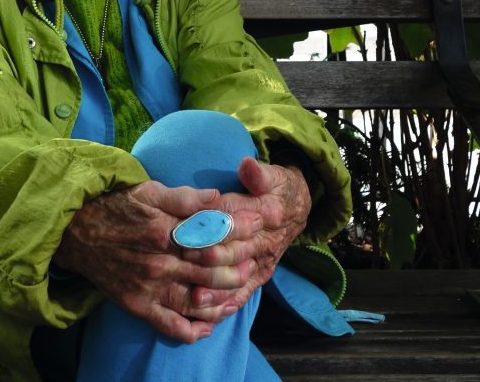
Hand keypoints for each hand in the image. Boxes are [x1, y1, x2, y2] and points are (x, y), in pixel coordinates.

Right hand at [53, 180, 262, 342]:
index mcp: (163, 230)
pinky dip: (192, 330)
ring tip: (243, 290)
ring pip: (198, 298)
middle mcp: (159, 261)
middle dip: (240, 262)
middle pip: (211, 267)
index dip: (240, 227)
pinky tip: (209, 327)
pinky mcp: (139, 305)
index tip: (260, 222)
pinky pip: (170, 325)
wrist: (75, 233)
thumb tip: (217, 196)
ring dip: (225, 296)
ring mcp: (150, 286)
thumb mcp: (147, 192)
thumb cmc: (115, 207)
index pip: (213, 232)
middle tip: (258, 257)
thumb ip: (184, 196)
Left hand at [181, 159, 310, 317]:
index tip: (187, 225)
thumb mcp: (273, 174)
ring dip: (215, 288)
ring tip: (194, 297)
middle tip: (183, 260)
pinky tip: (206, 313)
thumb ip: (259, 172)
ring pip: (236, 278)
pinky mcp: (258, 275)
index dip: (209, 221)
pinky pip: (242, 293)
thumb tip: (247, 165)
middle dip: (207, 256)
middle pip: (232, 250)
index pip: (232, 217)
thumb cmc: (277, 187)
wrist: (297, 208)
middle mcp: (263, 241)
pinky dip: (225, 304)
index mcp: (264, 213)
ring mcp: (260, 262)